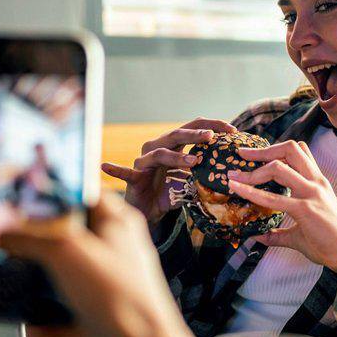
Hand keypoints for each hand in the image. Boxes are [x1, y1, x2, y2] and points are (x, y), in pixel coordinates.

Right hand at [0, 192, 198, 336]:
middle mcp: (116, 250)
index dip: (52, 191)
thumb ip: (31, 237)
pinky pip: (68, 315)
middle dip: (37, 239)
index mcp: (118, 223)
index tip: (18, 195)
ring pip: (67, 276)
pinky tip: (29, 329)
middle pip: (71, 235)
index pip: (84, 192)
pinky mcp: (103, 317)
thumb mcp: (66, 251)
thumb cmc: (116, 294)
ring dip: (39, 282)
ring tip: (8, 278)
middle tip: (2, 237)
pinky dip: (48, 322)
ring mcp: (110, 285)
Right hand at [101, 118, 235, 222]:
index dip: (213, 126)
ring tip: (195, 161)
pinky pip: (125, 172)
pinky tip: (105, 166)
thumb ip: (205, 174)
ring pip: (161, 152)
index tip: (232, 130)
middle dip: (197, 134)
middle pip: (178, 134)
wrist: (148, 211)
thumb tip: (232, 173)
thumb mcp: (192, 183)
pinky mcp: (133, 176)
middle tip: (213, 137)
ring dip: (178, 157)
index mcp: (174, 145)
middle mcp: (158, 147)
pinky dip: (116, 169)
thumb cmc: (170, 193)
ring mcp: (144, 161)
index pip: (194, 128)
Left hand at [227, 140, 336, 272]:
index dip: (276, 149)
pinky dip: (252, 193)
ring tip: (234, 177)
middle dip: (262, 151)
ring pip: (280, 167)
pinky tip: (238, 190)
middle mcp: (315, 182)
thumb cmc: (327, 241)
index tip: (256, 155)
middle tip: (241, 155)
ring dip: (253, 171)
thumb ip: (279, 232)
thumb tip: (257, 236)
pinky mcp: (305, 209)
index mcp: (316, 182)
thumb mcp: (302, 229)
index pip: (299, 152)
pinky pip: (274, 198)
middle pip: (289, 149)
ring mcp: (311, 193)